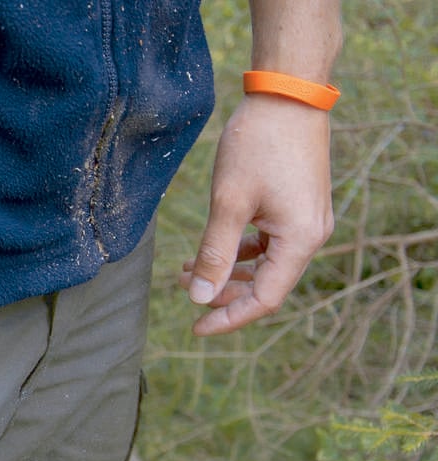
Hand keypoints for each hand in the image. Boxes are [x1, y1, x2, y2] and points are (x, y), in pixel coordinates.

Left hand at [183, 94, 334, 335]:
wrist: (287, 96)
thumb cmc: (258, 145)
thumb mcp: (229, 203)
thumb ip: (215, 254)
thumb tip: (200, 298)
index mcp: (301, 240)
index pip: (265, 299)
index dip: (229, 318)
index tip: (195, 328)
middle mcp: (311, 236)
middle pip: (266, 285)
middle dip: (223, 292)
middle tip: (184, 289)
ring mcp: (306, 221)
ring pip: (265, 265)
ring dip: (227, 270)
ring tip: (187, 268)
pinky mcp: (297, 208)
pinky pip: (268, 244)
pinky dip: (238, 251)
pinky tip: (208, 248)